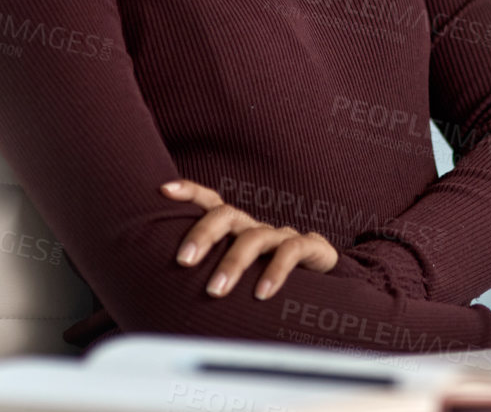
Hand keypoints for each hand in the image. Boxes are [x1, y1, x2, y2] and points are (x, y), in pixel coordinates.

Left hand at [160, 179, 337, 299]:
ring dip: (233, 263)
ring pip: (254, 238)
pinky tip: (261, 294)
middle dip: (203, 234)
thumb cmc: (268, 282)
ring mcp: (282, 236)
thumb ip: (210, 279)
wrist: (326, 286)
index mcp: (236, 230)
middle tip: (183, 260)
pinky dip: (274, 272)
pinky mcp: (310, 247)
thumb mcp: (238, 277)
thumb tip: (164, 299)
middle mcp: (256, 228)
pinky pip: (290, 252)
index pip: (210, 203)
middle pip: (227, 215)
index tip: (164, 190)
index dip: (190, 192)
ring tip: (215, 291)